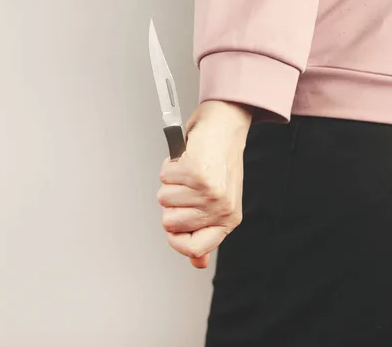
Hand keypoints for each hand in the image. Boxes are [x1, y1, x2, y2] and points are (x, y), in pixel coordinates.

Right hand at [157, 101, 251, 268]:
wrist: (226, 128)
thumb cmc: (219, 164)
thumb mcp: (219, 204)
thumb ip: (206, 234)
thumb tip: (197, 263)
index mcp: (228, 220)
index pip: (194, 248)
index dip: (177, 240)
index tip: (173, 228)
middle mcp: (220, 208)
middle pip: (170, 224)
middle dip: (171, 203)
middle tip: (187, 187)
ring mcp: (208, 191)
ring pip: (164, 199)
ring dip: (171, 183)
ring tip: (188, 172)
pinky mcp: (195, 172)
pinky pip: (164, 178)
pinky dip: (169, 166)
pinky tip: (185, 160)